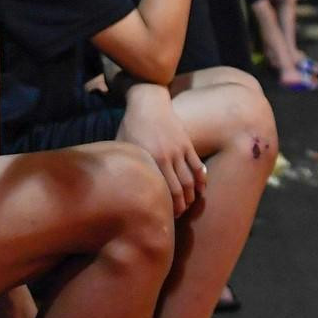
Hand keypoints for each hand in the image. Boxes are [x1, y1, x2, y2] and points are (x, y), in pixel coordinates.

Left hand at [120, 86, 202, 215]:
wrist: (148, 102)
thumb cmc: (131, 125)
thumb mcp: (123, 145)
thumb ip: (124, 164)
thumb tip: (116, 184)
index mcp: (149, 160)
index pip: (161, 190)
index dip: (165, 206)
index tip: (163, 214)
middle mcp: (166, 157)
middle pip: (178, 190)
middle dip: (180, 206)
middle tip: (178, 214)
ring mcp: (179, 150)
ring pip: (190, 181)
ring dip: (191, 196)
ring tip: (188, 205)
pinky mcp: (187, 144)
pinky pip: (197, 166)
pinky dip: (201, 180)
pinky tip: (200, 190)